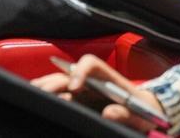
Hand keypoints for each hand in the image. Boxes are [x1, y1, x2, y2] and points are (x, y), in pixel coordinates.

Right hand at [32, 54, 163, 131]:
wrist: (146, 114)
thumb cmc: (144, 112)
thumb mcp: (141, 115)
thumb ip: (127, 114)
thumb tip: (109, 112)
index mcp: (108, 77)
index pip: (89, 63)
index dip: (79, 72)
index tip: (74, 87)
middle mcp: (92, 80)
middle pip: (67, 72)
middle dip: (53, 81)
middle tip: (42, 94)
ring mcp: (83, 89)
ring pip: (59, 82)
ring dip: (45, 87)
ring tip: (33, 96)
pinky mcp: (78, 100)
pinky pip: (59, 94)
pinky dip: (47, 95)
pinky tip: (38, 100)